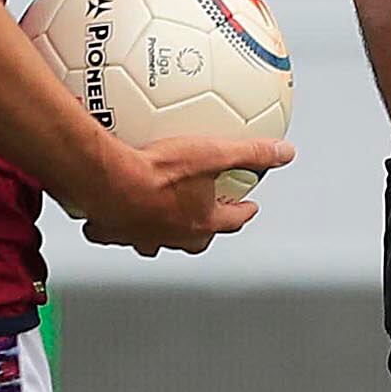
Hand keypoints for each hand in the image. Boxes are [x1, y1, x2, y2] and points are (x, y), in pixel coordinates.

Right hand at [78, 133, 291, 254]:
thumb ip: (251, 152)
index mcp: (200, 222)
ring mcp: (141, 236)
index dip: (241, 213)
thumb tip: (283, 151)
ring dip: (161, 229)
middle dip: (204, 229)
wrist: (107, 179)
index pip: (231, 221)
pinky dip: (115, 224)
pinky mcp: (110, 231)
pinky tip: (109, 209)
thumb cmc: (156, 170)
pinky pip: (113, 232)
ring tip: (159, 212)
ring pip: (155, 240)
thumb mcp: (213, 153)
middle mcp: (172, 235)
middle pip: (195, 238)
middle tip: (205, 214)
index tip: (246, 207)